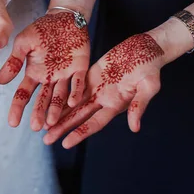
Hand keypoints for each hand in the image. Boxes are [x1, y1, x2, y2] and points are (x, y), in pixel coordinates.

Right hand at [0, 11, 89, 129]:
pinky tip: (72, 103)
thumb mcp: (23, 43)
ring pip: (59, 96)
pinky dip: (75, 92)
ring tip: (52, 123)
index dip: (17, 108)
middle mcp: (49, 79)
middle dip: (38, 113)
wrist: (63, 18)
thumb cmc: (41, 30)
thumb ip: (13, 62)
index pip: (23, 94)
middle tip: (35, 127)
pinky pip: (77, 83)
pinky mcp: (80, 69)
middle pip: (42, 100)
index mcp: (33, 73)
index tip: (13, 123)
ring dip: (56, 109)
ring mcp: (64, 76)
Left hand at [44, 32, 165, 148]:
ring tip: (42, 125)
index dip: (79, 133)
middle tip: (46, 140)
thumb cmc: (150, 68)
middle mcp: (102, 100)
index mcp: (115, 105)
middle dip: (62, 129)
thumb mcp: (148, 87)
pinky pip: (72, 88)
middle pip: (78, 117)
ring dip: (58, 114)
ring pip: (72, 104)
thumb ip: (138, 106)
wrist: (145, 50)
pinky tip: (48, 101)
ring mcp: (95, 88)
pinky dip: (61, 96)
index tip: (65, 144)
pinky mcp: (89, 75)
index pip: (93, 123)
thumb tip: (135, 128)